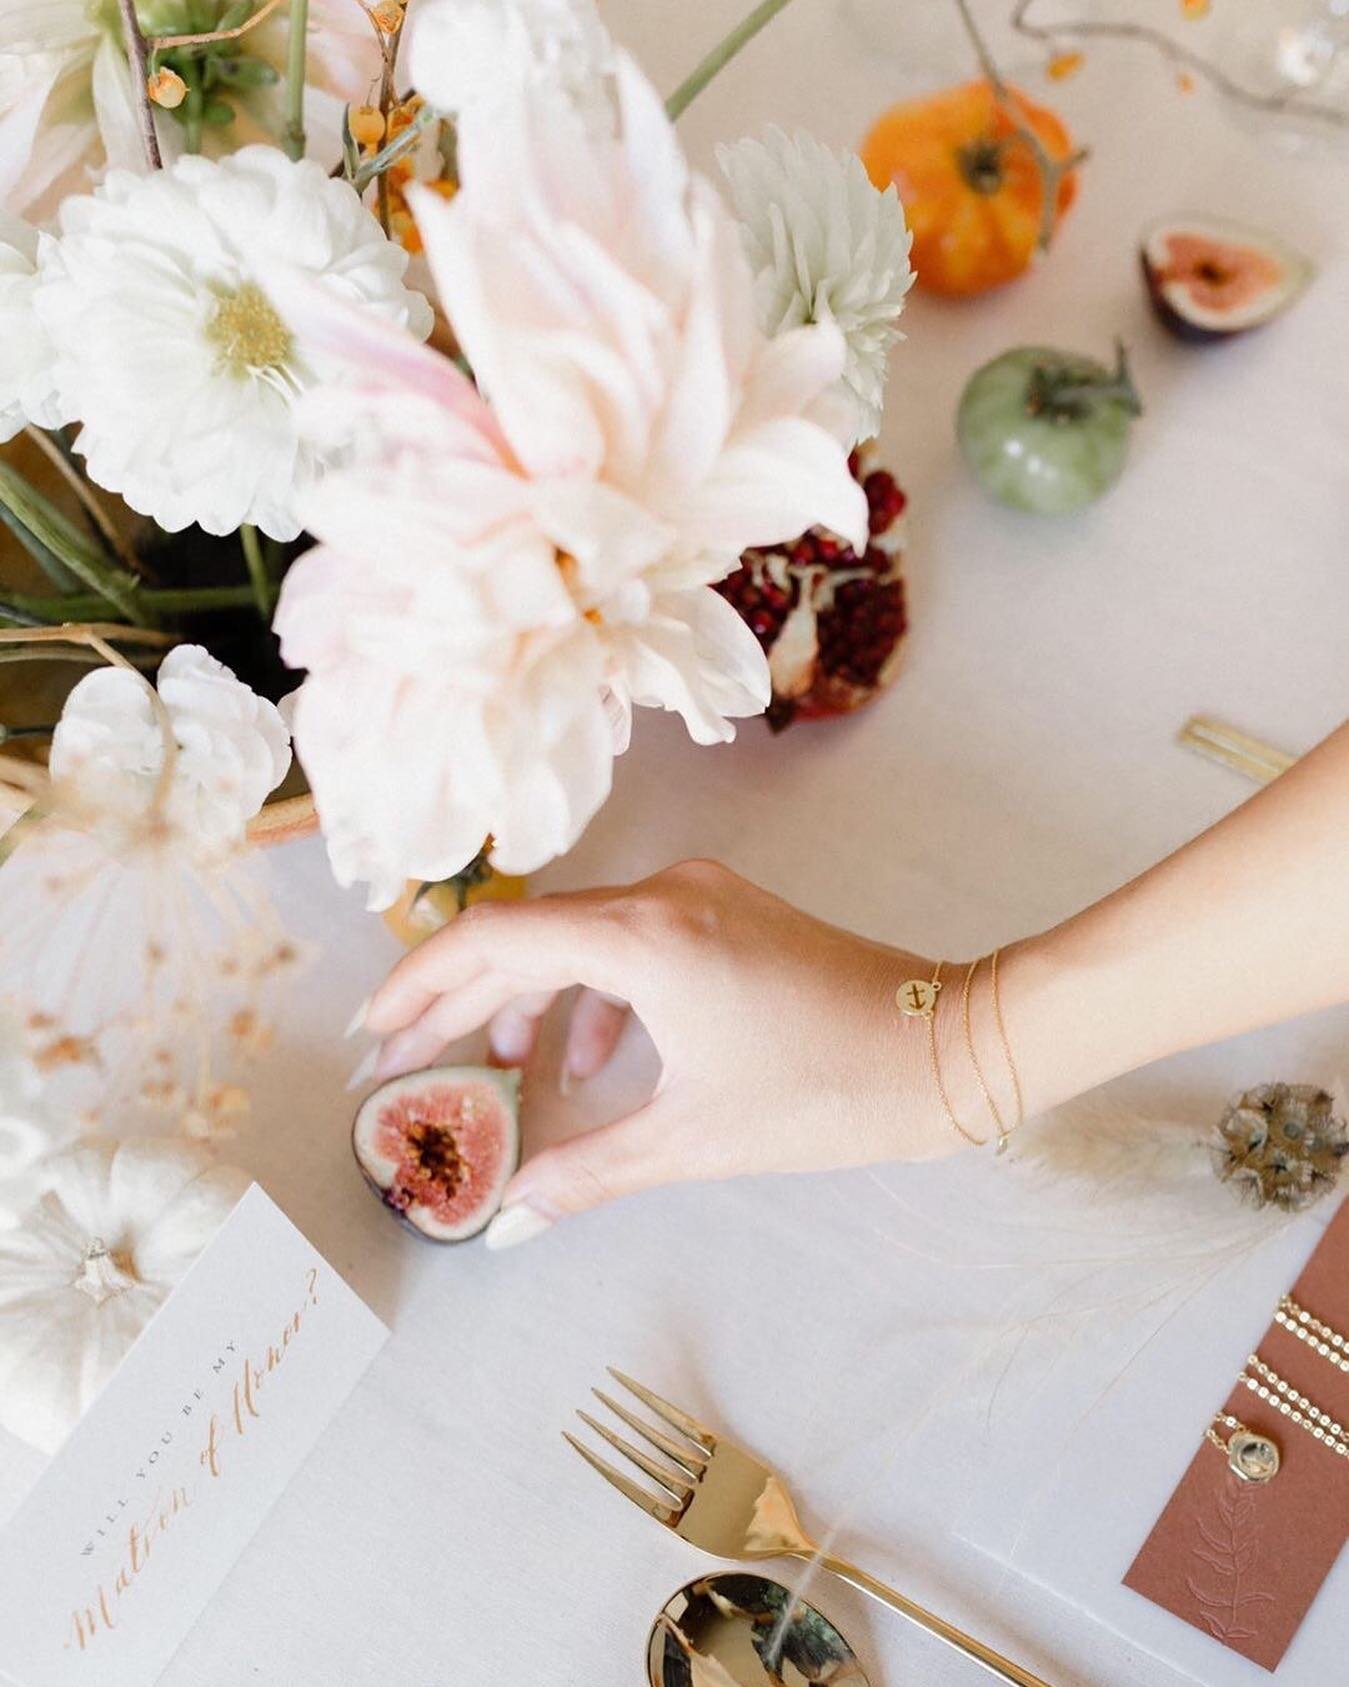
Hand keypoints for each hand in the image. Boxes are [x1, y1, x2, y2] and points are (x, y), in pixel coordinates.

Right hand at [362, 860, 970, 1245]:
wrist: (952, 1046)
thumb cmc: (830, 1090)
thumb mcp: (697, 1138)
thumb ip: (587, 1172)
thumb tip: (508, 1222)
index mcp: (644, 937)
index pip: (494, 942)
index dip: (420, 987)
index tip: (376, 1038)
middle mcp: (661, 895)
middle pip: (525, 936)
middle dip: (460, 1001)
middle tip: (406, 1062)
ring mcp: (697, 896)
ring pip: (577, 938)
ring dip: (530, 1000)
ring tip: (504, 1071)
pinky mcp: (724, 912)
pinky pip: (629, 943)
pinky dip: (595, 997)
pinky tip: (596, 1062)